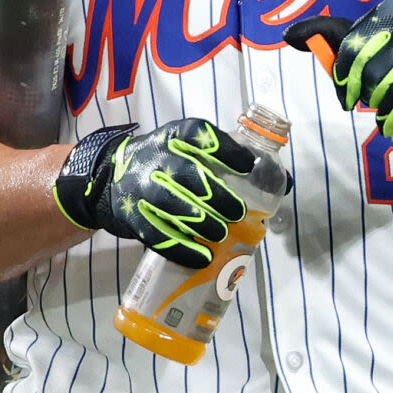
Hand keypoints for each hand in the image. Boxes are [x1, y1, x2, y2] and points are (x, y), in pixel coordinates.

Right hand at [54, 117, 255, 266]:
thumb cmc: (162, 165)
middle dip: (216, 195)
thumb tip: (283, 183)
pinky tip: (201, 258)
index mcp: (172, 137)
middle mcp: (154, 158)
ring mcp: (140, 187)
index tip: (246, 166)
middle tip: (237, 212)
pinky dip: (180, 248)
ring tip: (220, 235)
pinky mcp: (131, 215)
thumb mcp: (184, 150)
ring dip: (199, 221)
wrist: (108, 180)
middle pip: (187, 173)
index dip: (224, 149)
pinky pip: (156, 233)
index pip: (198, 134)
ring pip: (171, 204)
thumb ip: (224, 161)